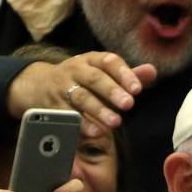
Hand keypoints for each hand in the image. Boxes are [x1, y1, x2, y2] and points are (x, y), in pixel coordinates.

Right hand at [7, 51, 156, 136]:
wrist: (38, 84)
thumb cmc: (81, 80)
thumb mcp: (102, 73)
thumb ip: (127, 75)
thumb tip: (153, 72)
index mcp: (91, 59)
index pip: (109, 61)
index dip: (123, 74)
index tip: (138, 89)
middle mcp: (75, 70)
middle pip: (94, 78)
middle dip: (112, 91)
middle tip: (129, 104)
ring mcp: (62, 87)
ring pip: (81, 97)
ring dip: (98, 110)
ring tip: (116, 122)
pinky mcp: (53, 106)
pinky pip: (68, 115)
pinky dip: (82, 125)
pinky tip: (96, 133)